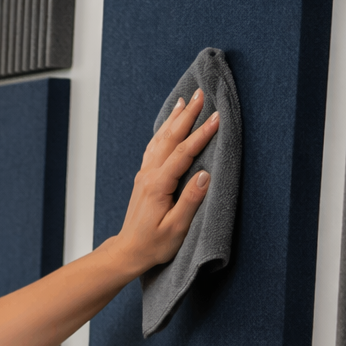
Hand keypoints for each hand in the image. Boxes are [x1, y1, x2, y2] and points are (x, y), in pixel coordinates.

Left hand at [112, 88, 220, 274]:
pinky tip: (168, 123)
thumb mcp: (176, 227)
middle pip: (169, 138)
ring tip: (184, 100)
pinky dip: (163, 131)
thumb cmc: (153, 244)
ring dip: (173, 119)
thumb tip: (205, 174)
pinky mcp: (144, 178)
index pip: (183, 153)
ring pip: (160, 139)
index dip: (201, 134)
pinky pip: (154, 147)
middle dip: (186, 115)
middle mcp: (149, 175)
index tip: (217, 117)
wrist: (129, 251)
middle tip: (199, 94)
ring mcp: (144, 175)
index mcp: (158, 185)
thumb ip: (191, 200)